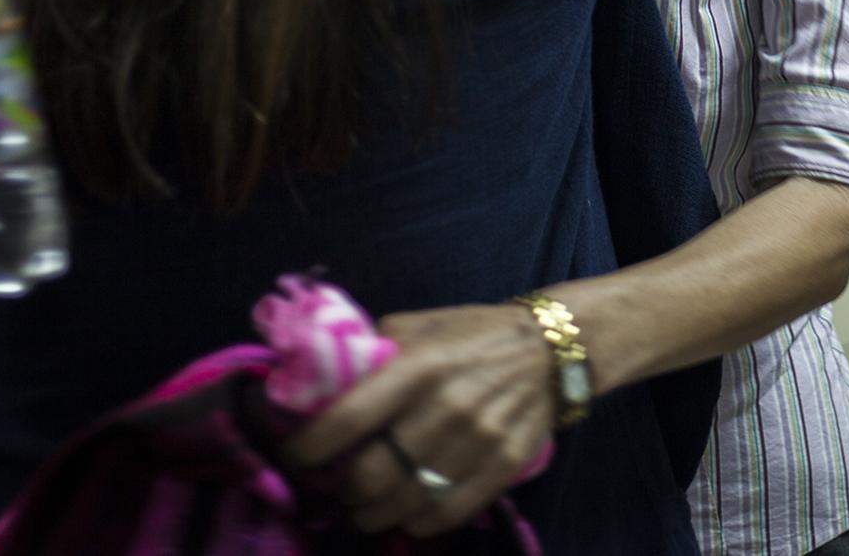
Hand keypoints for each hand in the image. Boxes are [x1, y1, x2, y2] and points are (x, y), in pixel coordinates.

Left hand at [281, 303, 554, 537]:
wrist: (552, 349)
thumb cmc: (474, 333)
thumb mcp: (421, 324)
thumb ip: (375, 349)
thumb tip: (323, 381)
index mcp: (418, 366)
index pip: (347, 419)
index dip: (309, 449)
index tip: (295, 459)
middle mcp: (445, 406)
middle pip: (371, 475)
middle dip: (343, 490)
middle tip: (340, 487)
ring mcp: (476, 441)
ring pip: (404, 503)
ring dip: (373, 514)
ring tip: (366, 507)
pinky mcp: (501, 467)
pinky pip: (446, 515)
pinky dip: (416, 523)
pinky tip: (405, 515)